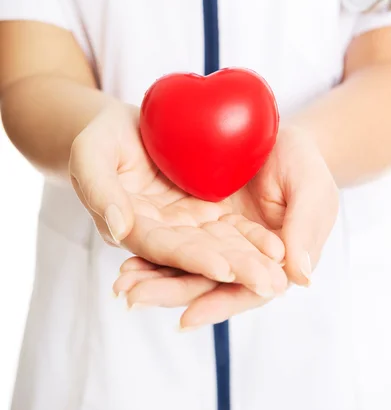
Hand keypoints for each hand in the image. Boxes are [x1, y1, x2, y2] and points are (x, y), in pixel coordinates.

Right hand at [69, 102, 286, 294]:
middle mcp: (161, 233)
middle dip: (234, 271)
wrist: (120, 126)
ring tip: (280, 275)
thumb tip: (121, 231)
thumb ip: (99, 191)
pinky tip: (277, 247)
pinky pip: (229, 227)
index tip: (223, 268)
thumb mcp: (89, 155)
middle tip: (269, 283)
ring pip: (219, 246)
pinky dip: (251, 238)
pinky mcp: (202, 209)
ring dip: (249, 261)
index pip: (163, 249)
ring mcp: (184, 223)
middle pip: (198, 255)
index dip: (192, 258)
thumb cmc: (98, 137)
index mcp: (130, 228)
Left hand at [113, 125, 338, 327]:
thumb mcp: (313, 192)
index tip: (186, 318)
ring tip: (123, 283)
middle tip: (134, 298)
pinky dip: (151, 246)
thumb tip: (300, 278)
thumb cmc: (305, 165)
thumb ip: (306, 230)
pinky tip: (127, 254)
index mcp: (271, 262)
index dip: (217, 304)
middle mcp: (238, 257)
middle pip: (204, 282)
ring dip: (154, 275)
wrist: (281, 136)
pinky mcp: (197, 217)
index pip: (243, 291)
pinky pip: (173, 235)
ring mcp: (215, 238)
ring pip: (183, 263)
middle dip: (170, 292)